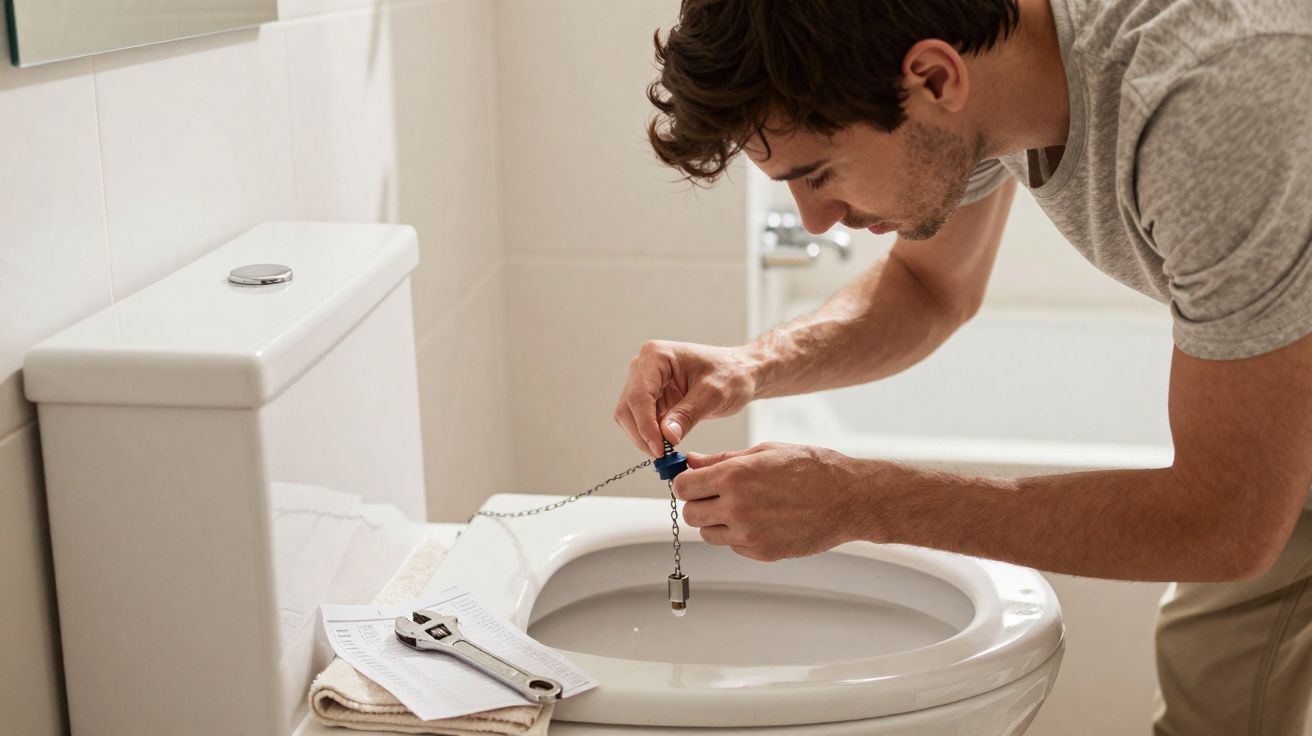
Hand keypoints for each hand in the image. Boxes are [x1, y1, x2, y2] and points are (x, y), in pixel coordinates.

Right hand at [614, 340, 758, 456]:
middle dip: (642, 434)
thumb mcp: (714, 394)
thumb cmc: (731, 374)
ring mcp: (644, 382)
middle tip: (663, 457)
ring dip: (644, 438)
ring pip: (629, 417)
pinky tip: (667, 445)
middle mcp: (644, 366)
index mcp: (656, 356)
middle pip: (628, 407)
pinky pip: (640, 421)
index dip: (645, 426)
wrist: (739, 373)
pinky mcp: (650, 398)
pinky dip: (650, 436)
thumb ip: (688, 414)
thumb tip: (667, 436)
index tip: (659, 450)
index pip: (639, 395)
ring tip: (667, 452)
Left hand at [673, 442, 870, 560]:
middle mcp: (737, 507)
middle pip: (690, 513)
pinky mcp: (761, 552)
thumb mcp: (765, 452)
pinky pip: (732, 546)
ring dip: (716, 521)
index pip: (683, 487)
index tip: (693, 481)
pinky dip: (738, 536)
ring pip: (708, 534)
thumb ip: (722, 460)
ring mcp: (749, 534)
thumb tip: (692, 462)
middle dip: (698, 503)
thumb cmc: (813, 469)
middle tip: (716, 495)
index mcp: (735, 476)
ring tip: (742, 507)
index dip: (686, 483)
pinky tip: (760, 520)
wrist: (848, 499)